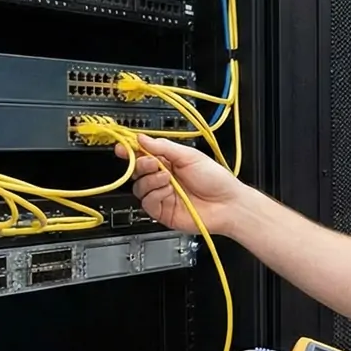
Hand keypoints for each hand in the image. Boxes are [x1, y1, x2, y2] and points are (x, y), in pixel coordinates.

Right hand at [117, 136, 248, 236]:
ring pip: (139, 188)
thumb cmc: (216, 180)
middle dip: (141, 165)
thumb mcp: (190, 156)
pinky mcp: (162, 211)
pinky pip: (147, 203)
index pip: (143, 155)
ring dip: (151, 181)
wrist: (228, 204)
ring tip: (168, 179)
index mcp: (169, 162)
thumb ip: (164, 147)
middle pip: (137, 171)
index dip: (131, 151)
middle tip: (152, 163)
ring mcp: (162, 195)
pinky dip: (156, 194)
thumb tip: (142, 138)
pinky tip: (169, 191)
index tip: (123, 147)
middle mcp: (163, 179)